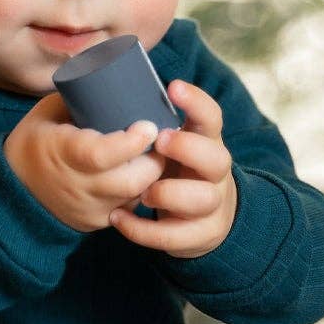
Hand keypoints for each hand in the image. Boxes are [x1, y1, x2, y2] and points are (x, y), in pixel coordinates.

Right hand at [3, 91, 165, 233]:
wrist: (13, 189)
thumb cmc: (35, 140)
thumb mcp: (51, 111)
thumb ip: (84, 99)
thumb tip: (122, 83)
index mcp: (63, 152)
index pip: (103, 154)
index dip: (132, 141)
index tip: (149, 125)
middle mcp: (78, 186)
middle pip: (130, 181)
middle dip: (155, 160)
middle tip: (161, 140)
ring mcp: (89, 209)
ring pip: (136, 198)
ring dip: (151, 176)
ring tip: (155, 154)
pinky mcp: (96, 223)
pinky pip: (129, 208)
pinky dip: (139, 191)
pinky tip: (138, 173)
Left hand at [108, 80, 237, 258]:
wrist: (202, 219)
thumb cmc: (174, 169)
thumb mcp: (172, 144)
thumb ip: (151, 123)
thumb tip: (105, 87)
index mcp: (206, 143)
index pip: (211, 117)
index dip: (196, 102)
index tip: (172, 87)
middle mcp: (215, 172)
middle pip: (217, 158)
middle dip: (189, 149)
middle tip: (160, 141)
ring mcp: (212, 204)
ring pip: (204, 199)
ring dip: (170, 194)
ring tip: (143, 193)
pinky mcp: (200, 234)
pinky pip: (175, 236)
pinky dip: (144, 230)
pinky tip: (118, 218)